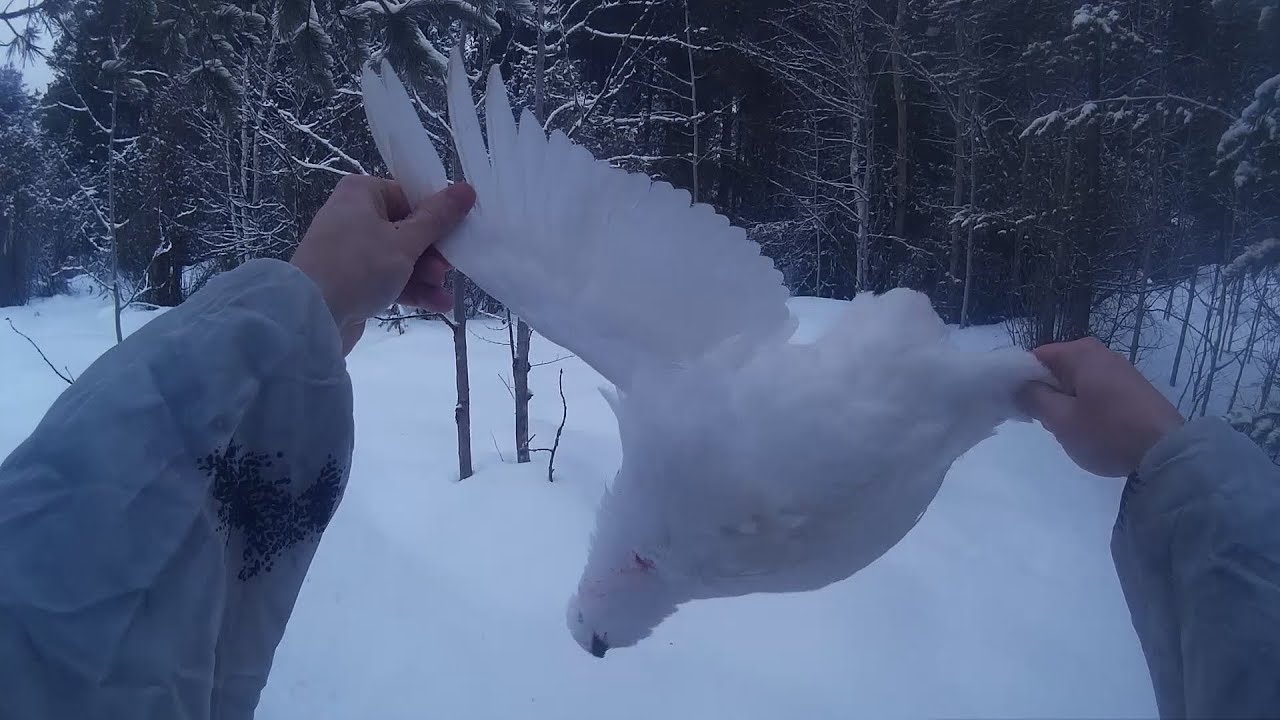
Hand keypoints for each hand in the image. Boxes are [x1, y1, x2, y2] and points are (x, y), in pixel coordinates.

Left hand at [291, 176, 475, 353]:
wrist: (310, 316)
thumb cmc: (358, 267)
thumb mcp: (405, 241)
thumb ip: (438, 217)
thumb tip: (467, 189)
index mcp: (362, 193)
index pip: (410, 196)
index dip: (437, 218)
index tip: (458, 235)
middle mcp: (354, 215)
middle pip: (408, 229)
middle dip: (432, 254)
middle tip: (445, 271)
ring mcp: (351, 249)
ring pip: (400, 257)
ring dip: (425, 275)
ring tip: (440, 293)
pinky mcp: (351, 278)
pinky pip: (388, 277)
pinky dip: (410, 288)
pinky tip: (436, 304)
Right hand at [1019, 337, 1184, 477]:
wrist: (1167, 452)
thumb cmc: (1108, 433)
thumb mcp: (1061, 419)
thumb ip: (1033, 398)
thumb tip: (1018, 386)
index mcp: (1080, 353)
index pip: (1034, 357)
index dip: (1020, 379)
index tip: (1017, 405)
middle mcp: (1100, 353)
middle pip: (1056, 368)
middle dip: (1044, 391)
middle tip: (1044, 421)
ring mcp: (1119, 369)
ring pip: (1075, 381)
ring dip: (1065, 401)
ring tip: (1068, 428)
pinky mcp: (1132, 388)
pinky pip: (1095, 389)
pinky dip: (1085, 405)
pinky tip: (1091, 428)